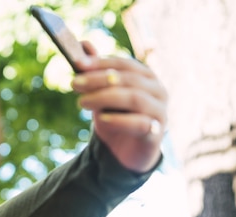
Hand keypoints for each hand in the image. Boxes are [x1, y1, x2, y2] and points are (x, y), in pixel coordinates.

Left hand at [71, 43, 166, 172]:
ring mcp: (160, 112)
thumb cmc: (115, 118)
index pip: (125, 64)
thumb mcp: (101, 95)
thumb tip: (84, 44)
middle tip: (74, 83)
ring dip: (105, 98)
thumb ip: (95, 72)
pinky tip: (102, 119)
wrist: (123, 153)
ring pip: (135, 98)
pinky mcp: (156, 134)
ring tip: (82, 102)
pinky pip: (141, 124)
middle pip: (129, 80)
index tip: (78, 64)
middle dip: (99, 80)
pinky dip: (120, 120)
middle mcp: (158, 91)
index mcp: (146, 77)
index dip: (101, 63)